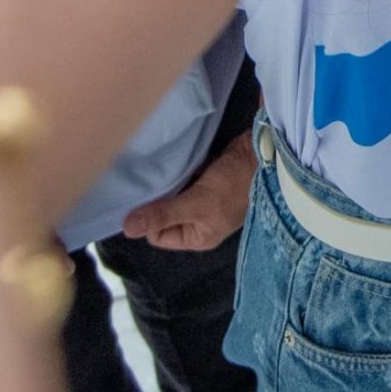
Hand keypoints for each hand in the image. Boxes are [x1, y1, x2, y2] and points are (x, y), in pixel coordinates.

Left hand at [121, 131, 257, 252]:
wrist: (263, 155)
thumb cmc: (233, 186)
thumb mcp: (196, 204)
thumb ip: (162, 215)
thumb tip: (127, 230)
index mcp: (197, 236)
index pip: (158, 235)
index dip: (149, 218)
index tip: (141, 197)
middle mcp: (198, 220)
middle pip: (164, 213)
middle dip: (156, 199)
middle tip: (144, 181)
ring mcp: (202, 198)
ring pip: (172, 194)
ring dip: (165, 182)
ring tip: (154, 168)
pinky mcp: (205, 177)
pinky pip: (182, 177)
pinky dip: (176, 169)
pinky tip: (169, 159)